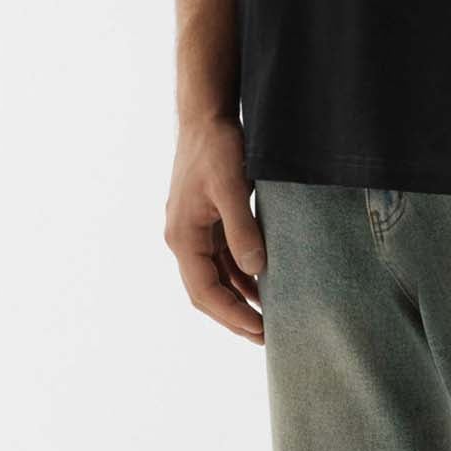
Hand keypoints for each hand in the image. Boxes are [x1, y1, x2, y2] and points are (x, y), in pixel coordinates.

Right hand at [165, 113, 265, 341]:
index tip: (259, 331)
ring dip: (238, 298)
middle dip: (234, 315)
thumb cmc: (217, 147)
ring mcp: (193, 230)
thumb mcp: (233, 188)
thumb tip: (256, 270)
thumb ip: (242, 230)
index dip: (232, 315)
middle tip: (266, 336)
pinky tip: (262, 284)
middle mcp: (183, 238)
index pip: (204, 291)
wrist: (206, 115)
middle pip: (206, 291)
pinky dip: (240, 275)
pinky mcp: (206, 220)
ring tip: (268, 317)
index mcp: (183, 236)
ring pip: (214, 277)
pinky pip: (221, 258)